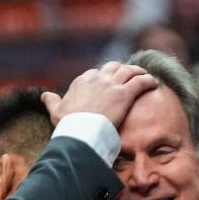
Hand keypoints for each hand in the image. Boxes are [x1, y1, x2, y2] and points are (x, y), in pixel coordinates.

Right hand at [43, 61, 157, 127]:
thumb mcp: (56, 111)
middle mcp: (97, 79)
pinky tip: (154, 83)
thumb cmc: (68, 124)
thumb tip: (44, 95)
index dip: (104, 76)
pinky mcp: (124, 94)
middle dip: (121, 70)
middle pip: (113, 67)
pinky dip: (148, 80)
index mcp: (82, 81)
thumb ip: (51, 101)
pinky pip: (140, 81)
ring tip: (144, 76)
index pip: (95, 73)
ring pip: (129, 71)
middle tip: (129, 76)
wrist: (81, 132)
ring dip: (138, 72)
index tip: (109, 82)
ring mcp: (112, 85)